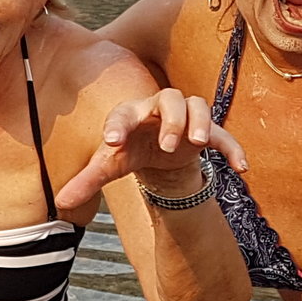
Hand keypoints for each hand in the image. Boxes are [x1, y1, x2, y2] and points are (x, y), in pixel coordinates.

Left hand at [56, 89, 246, 213]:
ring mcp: (186, 117)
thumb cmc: (130, 152)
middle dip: (171, 119)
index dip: (118, 123)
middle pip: (169, 97)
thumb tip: (60, 202)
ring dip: (199, 122)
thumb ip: (87, 181)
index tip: (111, 141)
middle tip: (168, 145)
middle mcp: (160, 109)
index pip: (124, 112)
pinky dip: (233, 148)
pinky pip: (224, 135)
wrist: (158, 152)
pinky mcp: (207, 132)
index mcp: (132, 114)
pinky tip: (241, 168)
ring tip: (196, 143)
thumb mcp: (109, 166)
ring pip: (198, 105)